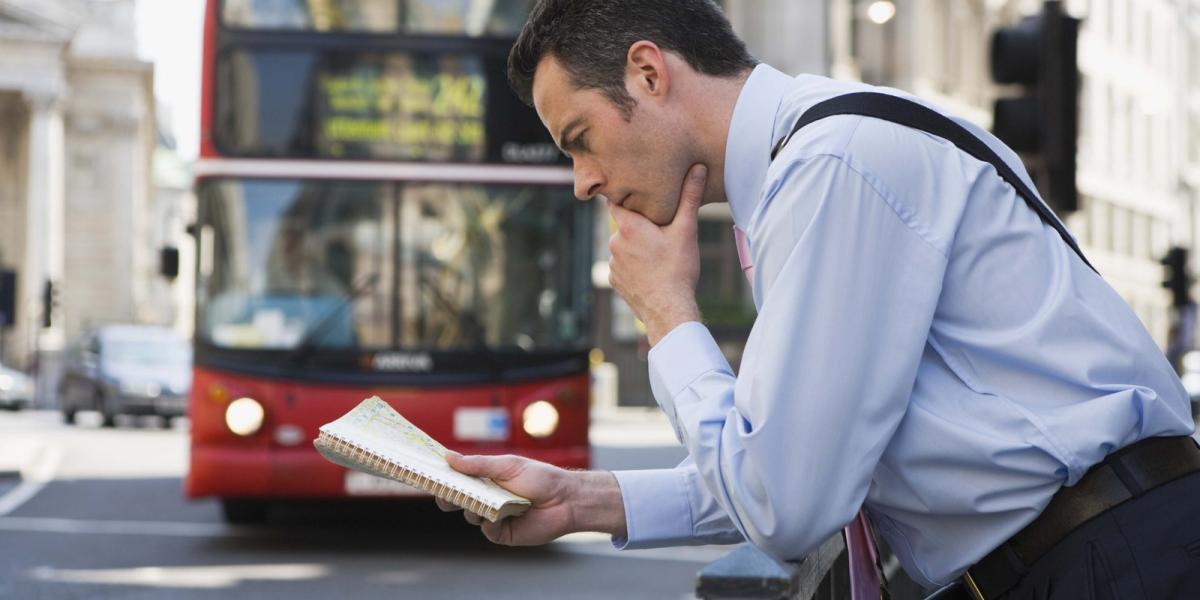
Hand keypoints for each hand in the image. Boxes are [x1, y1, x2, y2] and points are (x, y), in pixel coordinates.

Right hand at [435, 452, 626, 544]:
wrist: (565, 499)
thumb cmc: (539, 477)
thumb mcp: (506, 465)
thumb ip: (477, 464)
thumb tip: (447, 456)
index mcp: (485, 479)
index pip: (457, 480)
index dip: (443, 479)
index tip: (429, 475)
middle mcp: (486, 498)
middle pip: (456, 500)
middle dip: (448, 496)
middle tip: (446, 493)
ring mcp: (492, 516)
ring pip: (469, 515)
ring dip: (475, 507)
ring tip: (489, 500)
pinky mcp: (501, 533)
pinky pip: (486, 529)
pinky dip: (489, 521)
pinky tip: (501, 514)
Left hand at [608, 164, 706, 344]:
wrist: (668, 310)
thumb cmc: (677, 269)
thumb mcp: (686, 230)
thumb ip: (689, 197)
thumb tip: (698, 168)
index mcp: (628, 226)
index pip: (617, 201)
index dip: (627, 198)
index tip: (638, 196)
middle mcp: (614, 243)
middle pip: (623, 224)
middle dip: (638, 225)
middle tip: (660, 229)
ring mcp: (612, 263)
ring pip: (623, 246)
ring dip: (635, 246)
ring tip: (657, 253)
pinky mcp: (614, 280)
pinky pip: (622, 265)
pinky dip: (633, 265)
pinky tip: (650, 270)